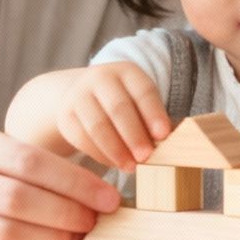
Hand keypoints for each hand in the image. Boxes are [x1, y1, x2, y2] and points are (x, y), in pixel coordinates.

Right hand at [0, 122, 120, 239]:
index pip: (29, 161)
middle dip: (67, 212)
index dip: (75, 182)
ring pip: (7, 233)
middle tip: (96, 220)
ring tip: (78, 236)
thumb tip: (93, 190)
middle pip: (19, 199)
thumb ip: (29, 163)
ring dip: (52, 238)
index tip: (107, 196)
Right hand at [54, 63, 171, 171]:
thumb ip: (154, 119)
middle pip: (118, 108)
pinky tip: (114, 164)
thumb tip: (174, 144)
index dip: (154, 113)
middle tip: (146, 157)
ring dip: (116, 150)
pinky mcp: (65, 115)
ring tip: (131, 167)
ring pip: (98, 125)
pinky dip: (100, 154)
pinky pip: (82, 138)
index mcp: (127, 72)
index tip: (163, 135)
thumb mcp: (138, 100)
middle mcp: (101, 77)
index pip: (143, 90)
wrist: (78, 94)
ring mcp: (79, 95)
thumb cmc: (123, 103)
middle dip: (134, 135)